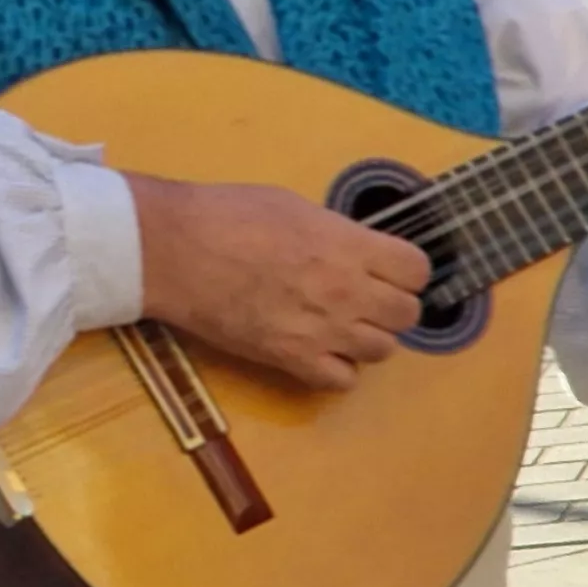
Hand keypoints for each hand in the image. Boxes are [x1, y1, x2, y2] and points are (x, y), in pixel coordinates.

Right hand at [131, 175, 431, 392]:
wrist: (171, 249)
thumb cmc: (223, 215)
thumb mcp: (292, 206)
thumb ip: (333, 234)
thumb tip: (349, 249)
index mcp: (349, 245)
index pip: (417, 270)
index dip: (404, 270)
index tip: (384, 269)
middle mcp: (347, 290)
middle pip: (407, 314)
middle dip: (389, 305)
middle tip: (361, 298)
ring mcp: (322, 328)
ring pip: (383, 350)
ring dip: (366, 338)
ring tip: (337, 326)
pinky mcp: (290, 358)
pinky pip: (342, 380)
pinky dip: (336, 369)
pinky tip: (316, 351)